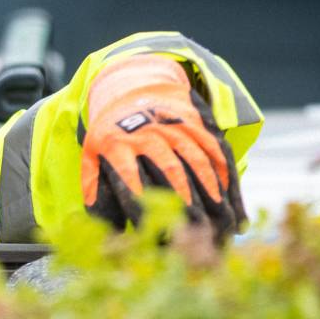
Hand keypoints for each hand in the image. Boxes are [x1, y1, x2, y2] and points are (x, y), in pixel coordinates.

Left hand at [80, 54, 244, 235]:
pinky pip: (214, 149)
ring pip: (197, 159)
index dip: (141, 204)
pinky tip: (229, 194)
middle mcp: (149, 134)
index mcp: (118, 144)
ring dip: (209, 189)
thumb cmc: (111, 134)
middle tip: (195, 230)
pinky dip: (223, 174)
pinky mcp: (196, 123)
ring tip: (218, 216)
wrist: (131, 88)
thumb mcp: (91, 155)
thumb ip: (94, 189)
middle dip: (183, 200)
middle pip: (170, 170)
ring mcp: (174, 127)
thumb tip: (101, 225)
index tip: (152, 228)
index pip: (130, 176)